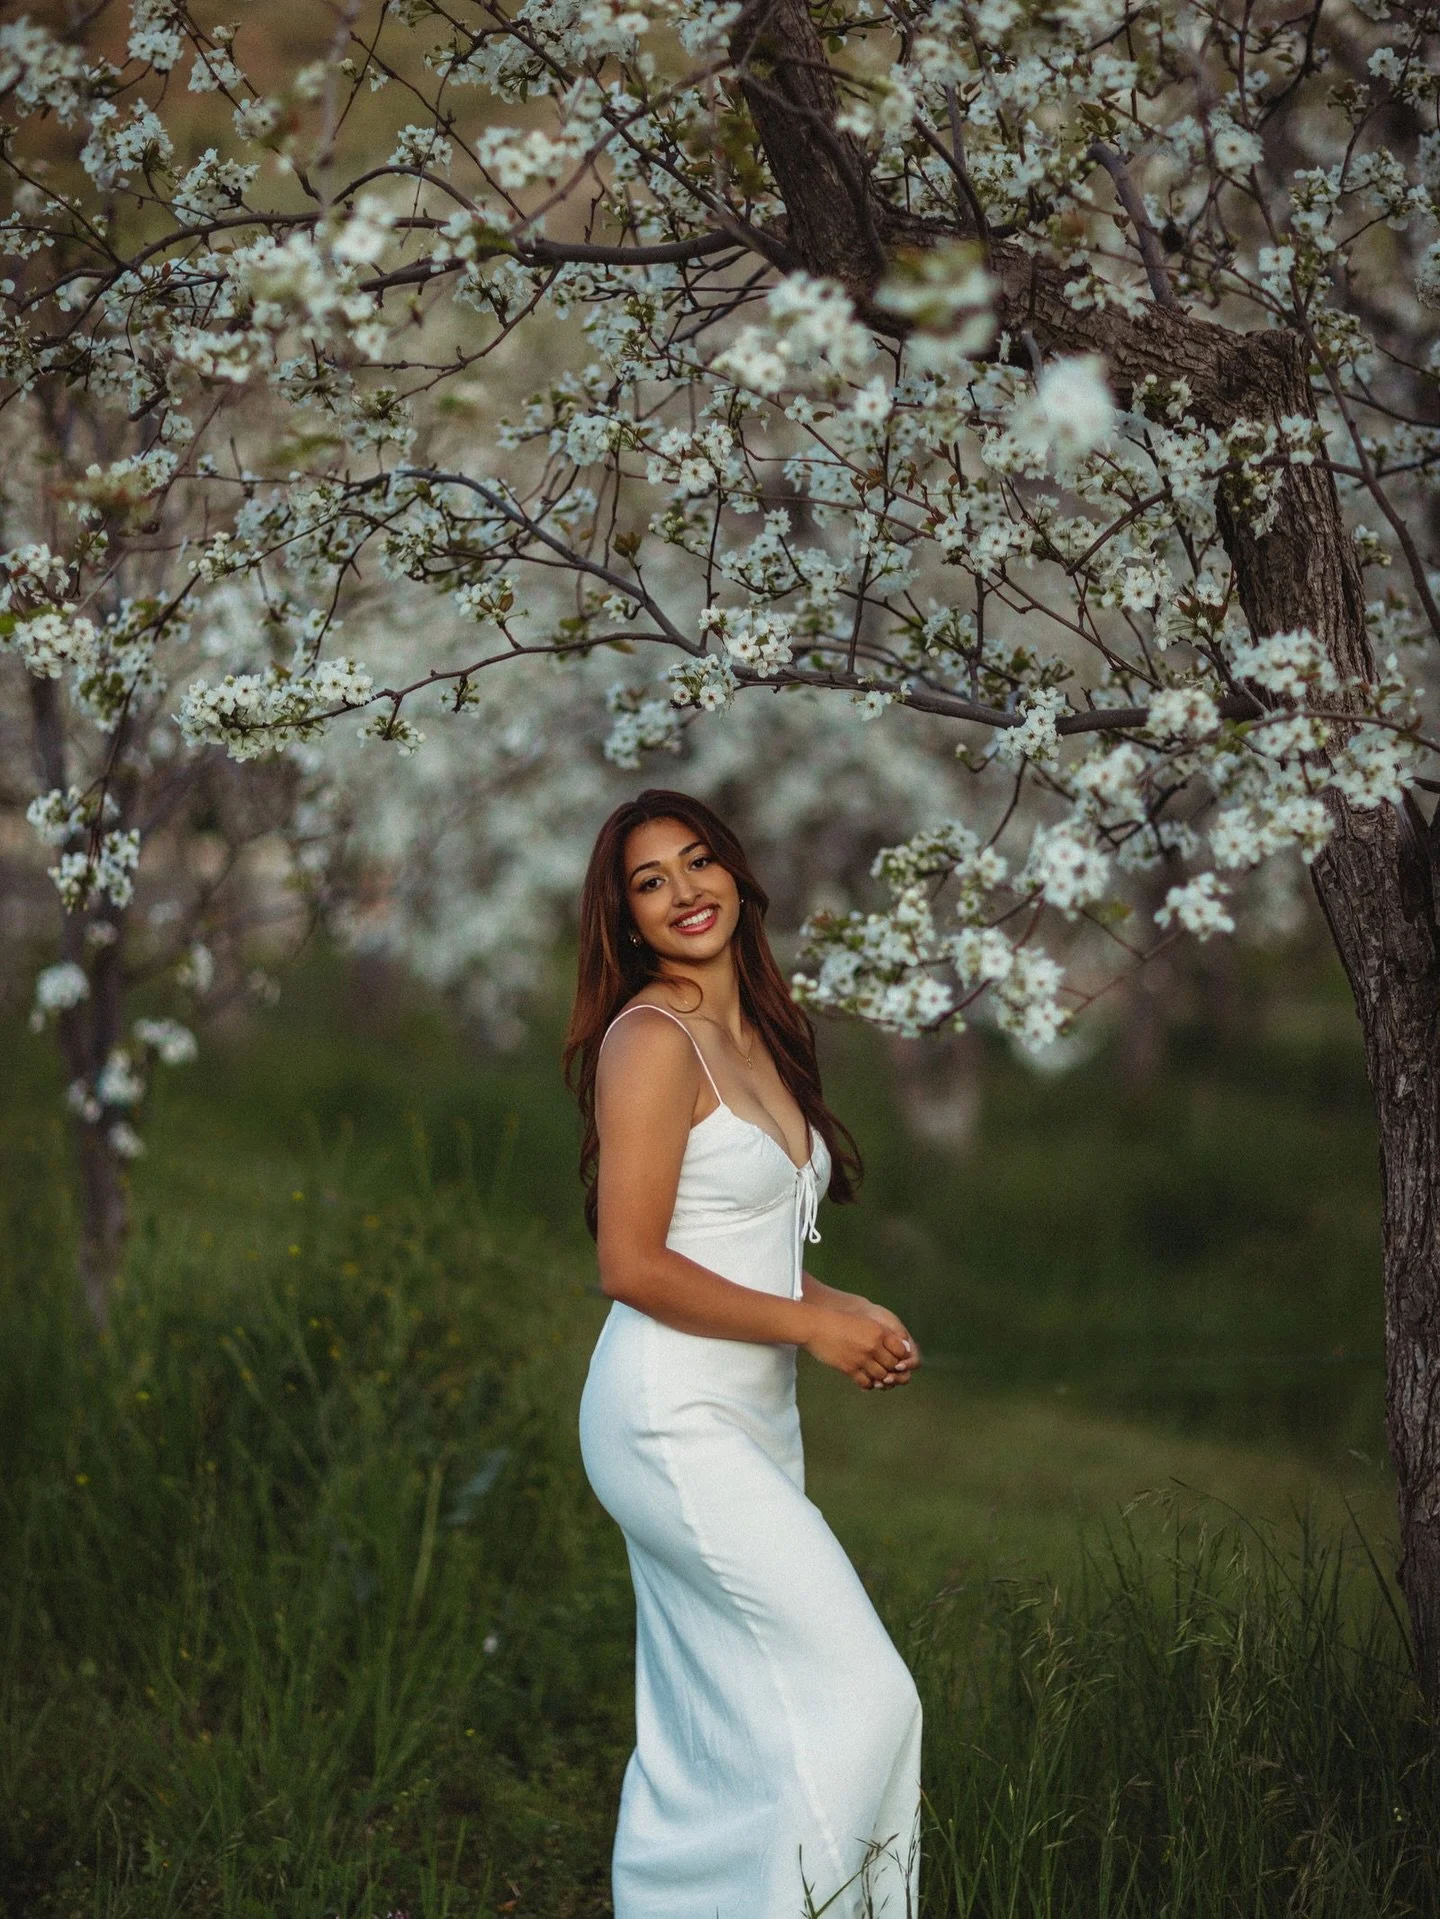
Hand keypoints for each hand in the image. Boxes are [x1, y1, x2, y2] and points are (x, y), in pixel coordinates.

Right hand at [801, 1304, 918, 1391]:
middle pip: (893, 1365)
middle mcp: (873, 1346)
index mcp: (878, 1331)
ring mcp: (861, 1358)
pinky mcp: (850, 1368)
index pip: (901, 1350)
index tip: (895, 1356)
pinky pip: (866, 1382)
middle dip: (892, 1368)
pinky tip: (865, 1379)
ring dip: (881, 1377)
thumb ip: (881, 1333)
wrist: (816, 1326)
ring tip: (877, 1375)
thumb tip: (899, 1346)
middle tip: (887, 1369)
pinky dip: (868, 1384)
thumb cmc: (839, 1321)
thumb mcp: (864, 1322)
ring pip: (881, 1376)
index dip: (900, 1356)